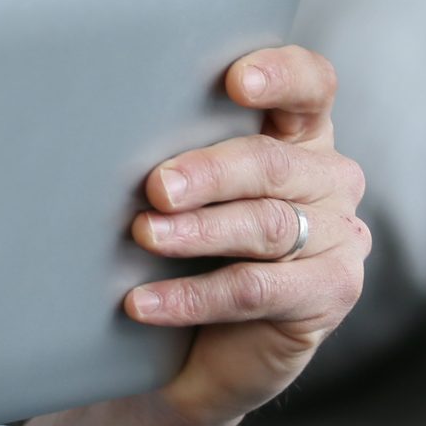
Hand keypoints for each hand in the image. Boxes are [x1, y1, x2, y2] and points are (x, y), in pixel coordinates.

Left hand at [124, 45, 369, 425]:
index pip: (310, 87)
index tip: (235, 81)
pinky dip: (193, 296)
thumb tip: (90, 133)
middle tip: (156, 187)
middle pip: (272, 163)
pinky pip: (256, 289)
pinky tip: (144, 302)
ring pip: (265, 225)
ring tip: (144, 236)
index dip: (281, 76)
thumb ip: (168, 159)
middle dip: (209, 172)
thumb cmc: (185, 250)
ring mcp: (336, 236)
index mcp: (297, 135)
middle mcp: (326, 178)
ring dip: (198, 232)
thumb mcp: (180, 194)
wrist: (203, 349)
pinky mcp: (329, 292)